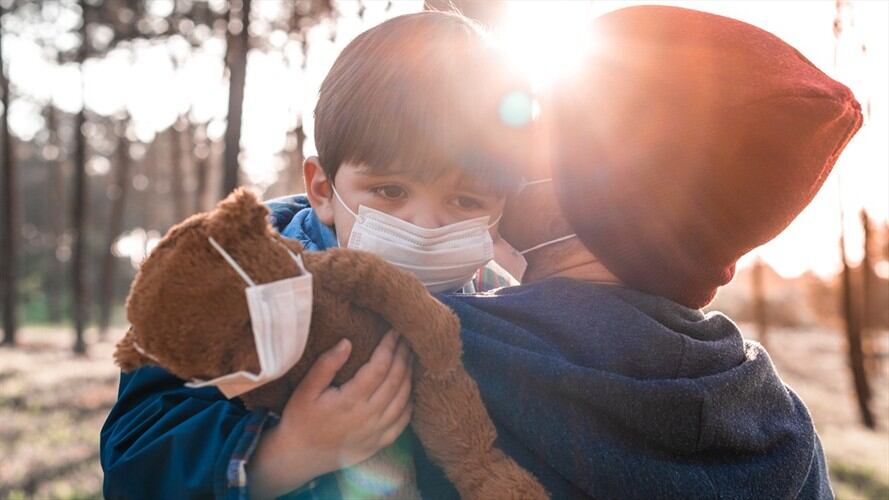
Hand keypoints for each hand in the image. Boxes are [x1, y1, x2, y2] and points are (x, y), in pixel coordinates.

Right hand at [248, 330, 413, 498]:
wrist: (299, 456)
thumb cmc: (300, 419)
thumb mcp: (305, 389)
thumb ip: (326, 365)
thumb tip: (347, 342)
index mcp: (350, 401)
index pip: (379, 367)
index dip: (389, 347)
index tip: (393, 332)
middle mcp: (368, 416)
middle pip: (396, 380)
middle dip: (403, 356)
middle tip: (406, 339)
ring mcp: (376, 432)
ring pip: (403, 399)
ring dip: (410, 375)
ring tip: (410, 357)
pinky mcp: (379, 443)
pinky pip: (403, 420)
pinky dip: (410, 401)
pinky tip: (409, 387)